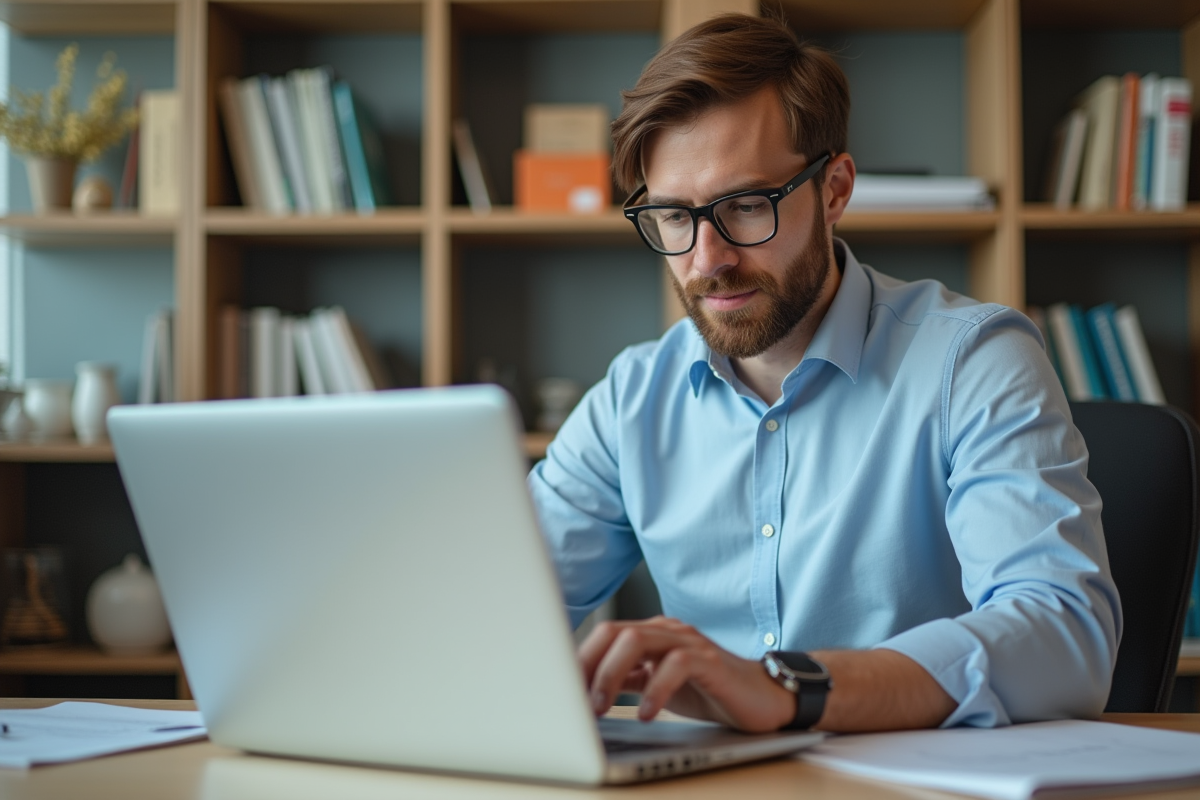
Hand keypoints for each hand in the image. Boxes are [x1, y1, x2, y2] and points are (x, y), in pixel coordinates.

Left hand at [578, 616, 794, 731]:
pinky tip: (647, 714)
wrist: (764, 698)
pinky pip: (676, 664)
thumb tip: (584, 693)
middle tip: (574, 700)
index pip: (604, 635)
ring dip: (611, 675)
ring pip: (637, 641)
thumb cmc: (710, 691)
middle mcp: (667, 631)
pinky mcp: (710, 661)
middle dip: (587, 664)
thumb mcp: (658, 685)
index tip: (557, 689)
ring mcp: (689, 642)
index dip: (578, 660)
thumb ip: (628, 681)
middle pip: (614, 632)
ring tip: (600, 706)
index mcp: (651, 634)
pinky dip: (655, 690)